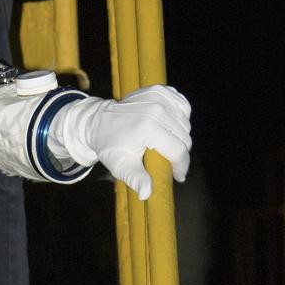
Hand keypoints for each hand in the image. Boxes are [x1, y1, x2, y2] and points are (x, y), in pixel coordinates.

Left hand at [50, 85, 190, 199]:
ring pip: (186, 124)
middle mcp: (156, 109)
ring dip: (180, 135)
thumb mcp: (120, 165)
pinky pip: (183, 106)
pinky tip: (168, 125)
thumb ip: (136, 179)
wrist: (99, 121)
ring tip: (164, 142)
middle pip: (185, 138)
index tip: (178, 176)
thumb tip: (146, 194)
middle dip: (179, 153)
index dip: (181, 167)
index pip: (178, 151)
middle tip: (166, 160)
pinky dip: (180, 116)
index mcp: (148, 127)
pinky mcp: (160, 90)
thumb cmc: (110, 146)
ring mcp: (158, 97)